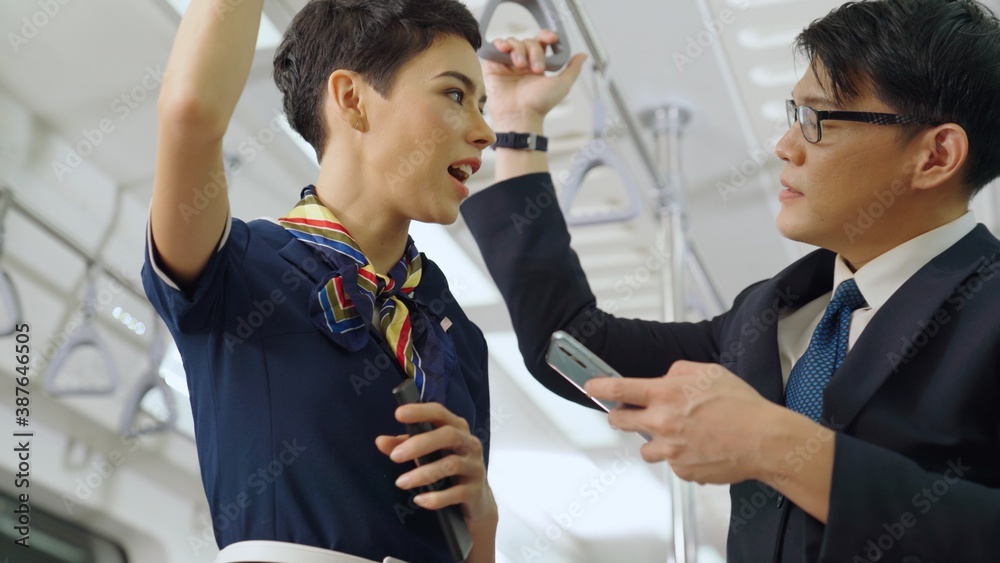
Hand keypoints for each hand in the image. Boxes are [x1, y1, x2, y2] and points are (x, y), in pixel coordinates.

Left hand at [376, 402, 496, 523]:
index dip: (420, 411)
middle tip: (394, 457)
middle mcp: (469, 444)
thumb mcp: (427, 453)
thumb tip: (380, 441)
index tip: (398, 414)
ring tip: (401, 482)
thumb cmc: (448, 467)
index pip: (440, 413)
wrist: (476, 499)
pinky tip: (419, 500)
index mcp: (456, 428)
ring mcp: (475, 467)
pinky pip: (457, 492)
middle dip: (420, 444)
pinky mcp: (475, 491)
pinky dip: (437, 497)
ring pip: (451, 465)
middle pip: (448, 435)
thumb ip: (404, 445)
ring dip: (423, 474)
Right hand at [482, 29, 587, 127]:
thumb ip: (573, 69)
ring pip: (514, 42)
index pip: (541, 42)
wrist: (520, 115)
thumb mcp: (562, 85)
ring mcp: (508, 64)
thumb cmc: (540, 105)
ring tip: (520, 66)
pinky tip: (505, 50)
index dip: (546, 36)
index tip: (551, 39)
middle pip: (528, 41)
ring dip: (519, 50)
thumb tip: (583, 55)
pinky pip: (495, 46)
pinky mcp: (493, 66)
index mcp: (537, 65)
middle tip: (536, 69)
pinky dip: (500, 44)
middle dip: (534, 51)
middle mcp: (523, 63)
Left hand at [584, 360, 782, 484]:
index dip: (598, 387)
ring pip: (645, 447)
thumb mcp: (708, 372)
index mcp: (665, 395)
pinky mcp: (681, 470)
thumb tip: (664, 378)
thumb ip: (677, 372)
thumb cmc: (741, 406)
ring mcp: (669, 450)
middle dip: (620, 416)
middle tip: (632, 413)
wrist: (763, 440)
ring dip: (655, 439)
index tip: (590, 387)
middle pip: (619, 422)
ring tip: (681, 433)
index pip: (618, 390)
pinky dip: (681, 456)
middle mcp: (661, 423)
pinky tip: (700, 447)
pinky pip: (671, 463)